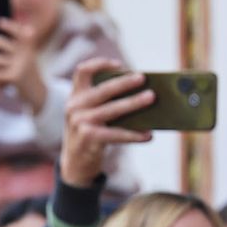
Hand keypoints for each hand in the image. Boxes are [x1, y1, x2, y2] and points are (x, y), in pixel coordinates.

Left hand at [0, 18, 46, 111]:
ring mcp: (21, 65)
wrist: (38, 95)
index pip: (20, 33)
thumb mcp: (25, 60)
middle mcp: (26, 55)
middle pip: (4, 44)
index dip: (10, 26)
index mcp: (29, 49)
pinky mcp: (15, 77)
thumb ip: (16, 49)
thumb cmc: (27, 75)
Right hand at [59, 59, 153, 185]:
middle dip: (124, 82)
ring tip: (151, 98)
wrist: (75, 161)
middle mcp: (74, 106)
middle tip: (142, 78)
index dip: (100, 64)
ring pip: (112, 109)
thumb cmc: (91, 132)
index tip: (120, 65)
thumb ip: (106, 102)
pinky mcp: (88, 138)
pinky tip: (148, 135)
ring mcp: (79, 122)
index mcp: (75, 96)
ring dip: (134, 103)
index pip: (82, 71)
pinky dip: (134, 134)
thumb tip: (142, 92)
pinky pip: (117, 133)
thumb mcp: (90, 114)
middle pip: (102, 89)